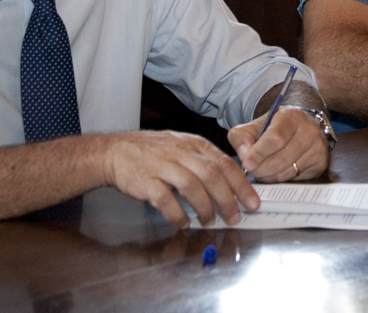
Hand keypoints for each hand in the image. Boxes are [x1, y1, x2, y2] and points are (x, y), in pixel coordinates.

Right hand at [102, 130, 258, 228]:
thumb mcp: (182, 146)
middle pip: (211, 175)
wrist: (115, 151)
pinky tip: (183, 222)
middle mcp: (180, 152)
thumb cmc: (151, 152)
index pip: (224, 163)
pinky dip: (177, 213)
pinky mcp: (145, 180)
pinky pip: (166, 199)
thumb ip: (204, 161)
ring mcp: (162, 165)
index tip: (252, 202)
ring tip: (209, 221)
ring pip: (192, 186)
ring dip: (204, 208)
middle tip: (234, 217)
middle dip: (227, 200)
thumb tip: (230, 184)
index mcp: (193, 144)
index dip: (241, 184)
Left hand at [228, 107, 328, 182]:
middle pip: (279, 160)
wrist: (300, 127)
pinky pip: (294, 178)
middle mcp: (309, 130)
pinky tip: (277, 170)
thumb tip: (244, 155)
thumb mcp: (255, 126)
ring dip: (268, 176)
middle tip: (251, 170)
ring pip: (286, 172)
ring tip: (262, 169)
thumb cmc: (275, 128)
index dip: (259, 154)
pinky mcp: (320, 163)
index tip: (247, 163)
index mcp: (291, 116)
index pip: (275, 139)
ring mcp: (317, 148)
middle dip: (260, 169)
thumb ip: (242, 137)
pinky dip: (280, 178)